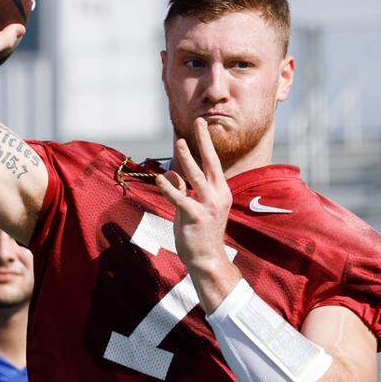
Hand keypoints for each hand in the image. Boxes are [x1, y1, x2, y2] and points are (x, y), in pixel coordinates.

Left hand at [155, 117, 233, 274]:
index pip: (213, 162)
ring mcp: (208, 206)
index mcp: (220, 191)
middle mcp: (218, 195)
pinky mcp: (195, 217)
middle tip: (198, 122)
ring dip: (187, 158)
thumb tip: (171, 172)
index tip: (201, 124)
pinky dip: (169, 188)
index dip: (206, 143)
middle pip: (210, 163)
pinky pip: (180, 199)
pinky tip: (160, 179)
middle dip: (203, 141)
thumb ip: (183, 189)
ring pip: (196, 176)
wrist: (207, 259)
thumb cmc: (200, 233)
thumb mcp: (193, 207)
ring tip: (179, 141)